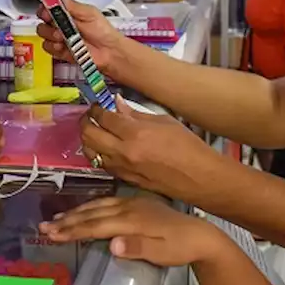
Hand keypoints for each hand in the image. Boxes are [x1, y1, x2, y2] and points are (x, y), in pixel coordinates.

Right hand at [36, 0, 128, 74]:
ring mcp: (57, 35)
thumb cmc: (102, 30)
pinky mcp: (57, 49)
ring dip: (51, 33)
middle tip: (53, 19)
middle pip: (41, 14)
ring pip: (42, 30)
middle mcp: (60, 20)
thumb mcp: (88, 13)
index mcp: (67, 8)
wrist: (108, 52)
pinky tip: (63, 46)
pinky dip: (53, 46)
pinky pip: (46, 46)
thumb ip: (70, 5)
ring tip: (64, 37)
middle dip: (45, 16)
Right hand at [39, 196, 225, 266]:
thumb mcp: (162, 252)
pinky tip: (84, 210)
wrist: (202, 235)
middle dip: (67, 221)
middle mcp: (129, 208)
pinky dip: (90, 207)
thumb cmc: (181, 248)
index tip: (51, 235)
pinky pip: (106, 203)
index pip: (96, 225)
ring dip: (75, 213)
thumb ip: (137, 248)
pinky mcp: (137, 204)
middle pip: (92, 213)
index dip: (72, 230)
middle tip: (43, 227)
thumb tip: (111, 245)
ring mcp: (132, 204)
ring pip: (97, 206)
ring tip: (55, 219)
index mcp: (132, 220)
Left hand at [78, 97, 221, 200]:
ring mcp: (123, 168)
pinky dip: (98, 154)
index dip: (97, 109)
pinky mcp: (125, 179)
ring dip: (88, 140)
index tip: (98, 105)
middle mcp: (124, 151)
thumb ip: (136, 114)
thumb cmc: (188, 147)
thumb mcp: (164, 121)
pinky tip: (104, 148)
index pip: (104, 117)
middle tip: (90, 116)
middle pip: (90, 135)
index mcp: (135, 133)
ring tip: (94, 131)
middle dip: (85, 122)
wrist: (199, 177)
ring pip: (90, 152)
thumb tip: (117, 104)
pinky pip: (102, 165)